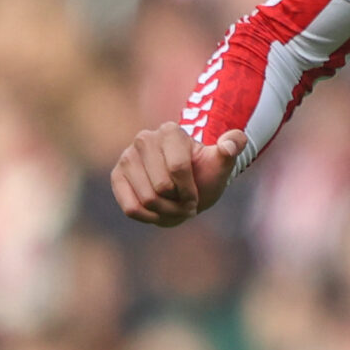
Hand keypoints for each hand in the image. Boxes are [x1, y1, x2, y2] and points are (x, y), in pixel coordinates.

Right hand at [111, 125, 247, 226]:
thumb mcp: (221, 164)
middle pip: (161, 187)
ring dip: (165, 213)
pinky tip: (158, 213)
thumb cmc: (204, 174)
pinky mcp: (117, 176)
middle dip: (178, 204)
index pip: (178, 168)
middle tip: (185, 203)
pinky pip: (130, 207)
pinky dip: (148, 218)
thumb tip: (231, 145)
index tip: (196, 196)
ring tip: (173, 206)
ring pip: (146, 200)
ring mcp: (127, 157)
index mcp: (170, 131)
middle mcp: (144, 139)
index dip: (190, 191)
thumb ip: (232, 148)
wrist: (186, 185)